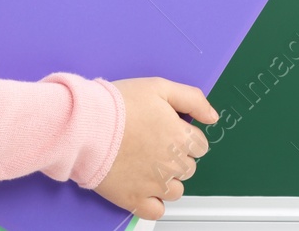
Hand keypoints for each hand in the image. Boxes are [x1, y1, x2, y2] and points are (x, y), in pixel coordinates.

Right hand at [95, 77, 216, 220]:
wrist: (86, 125)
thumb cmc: (118, 104)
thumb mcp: (159, 87)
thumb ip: (192, 99)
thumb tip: (212, 116)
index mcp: (180, 137)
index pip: (200, 145)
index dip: (186, 137)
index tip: (171, 132)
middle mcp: (171, 164)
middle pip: (189, 168)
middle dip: (177, 158)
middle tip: (155, 145)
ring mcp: (154, 185)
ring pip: (176, 191)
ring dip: (167, 180)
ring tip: (148, 165)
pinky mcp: (134, 199)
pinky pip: (157, 211)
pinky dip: (154, 202)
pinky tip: (143, 187)